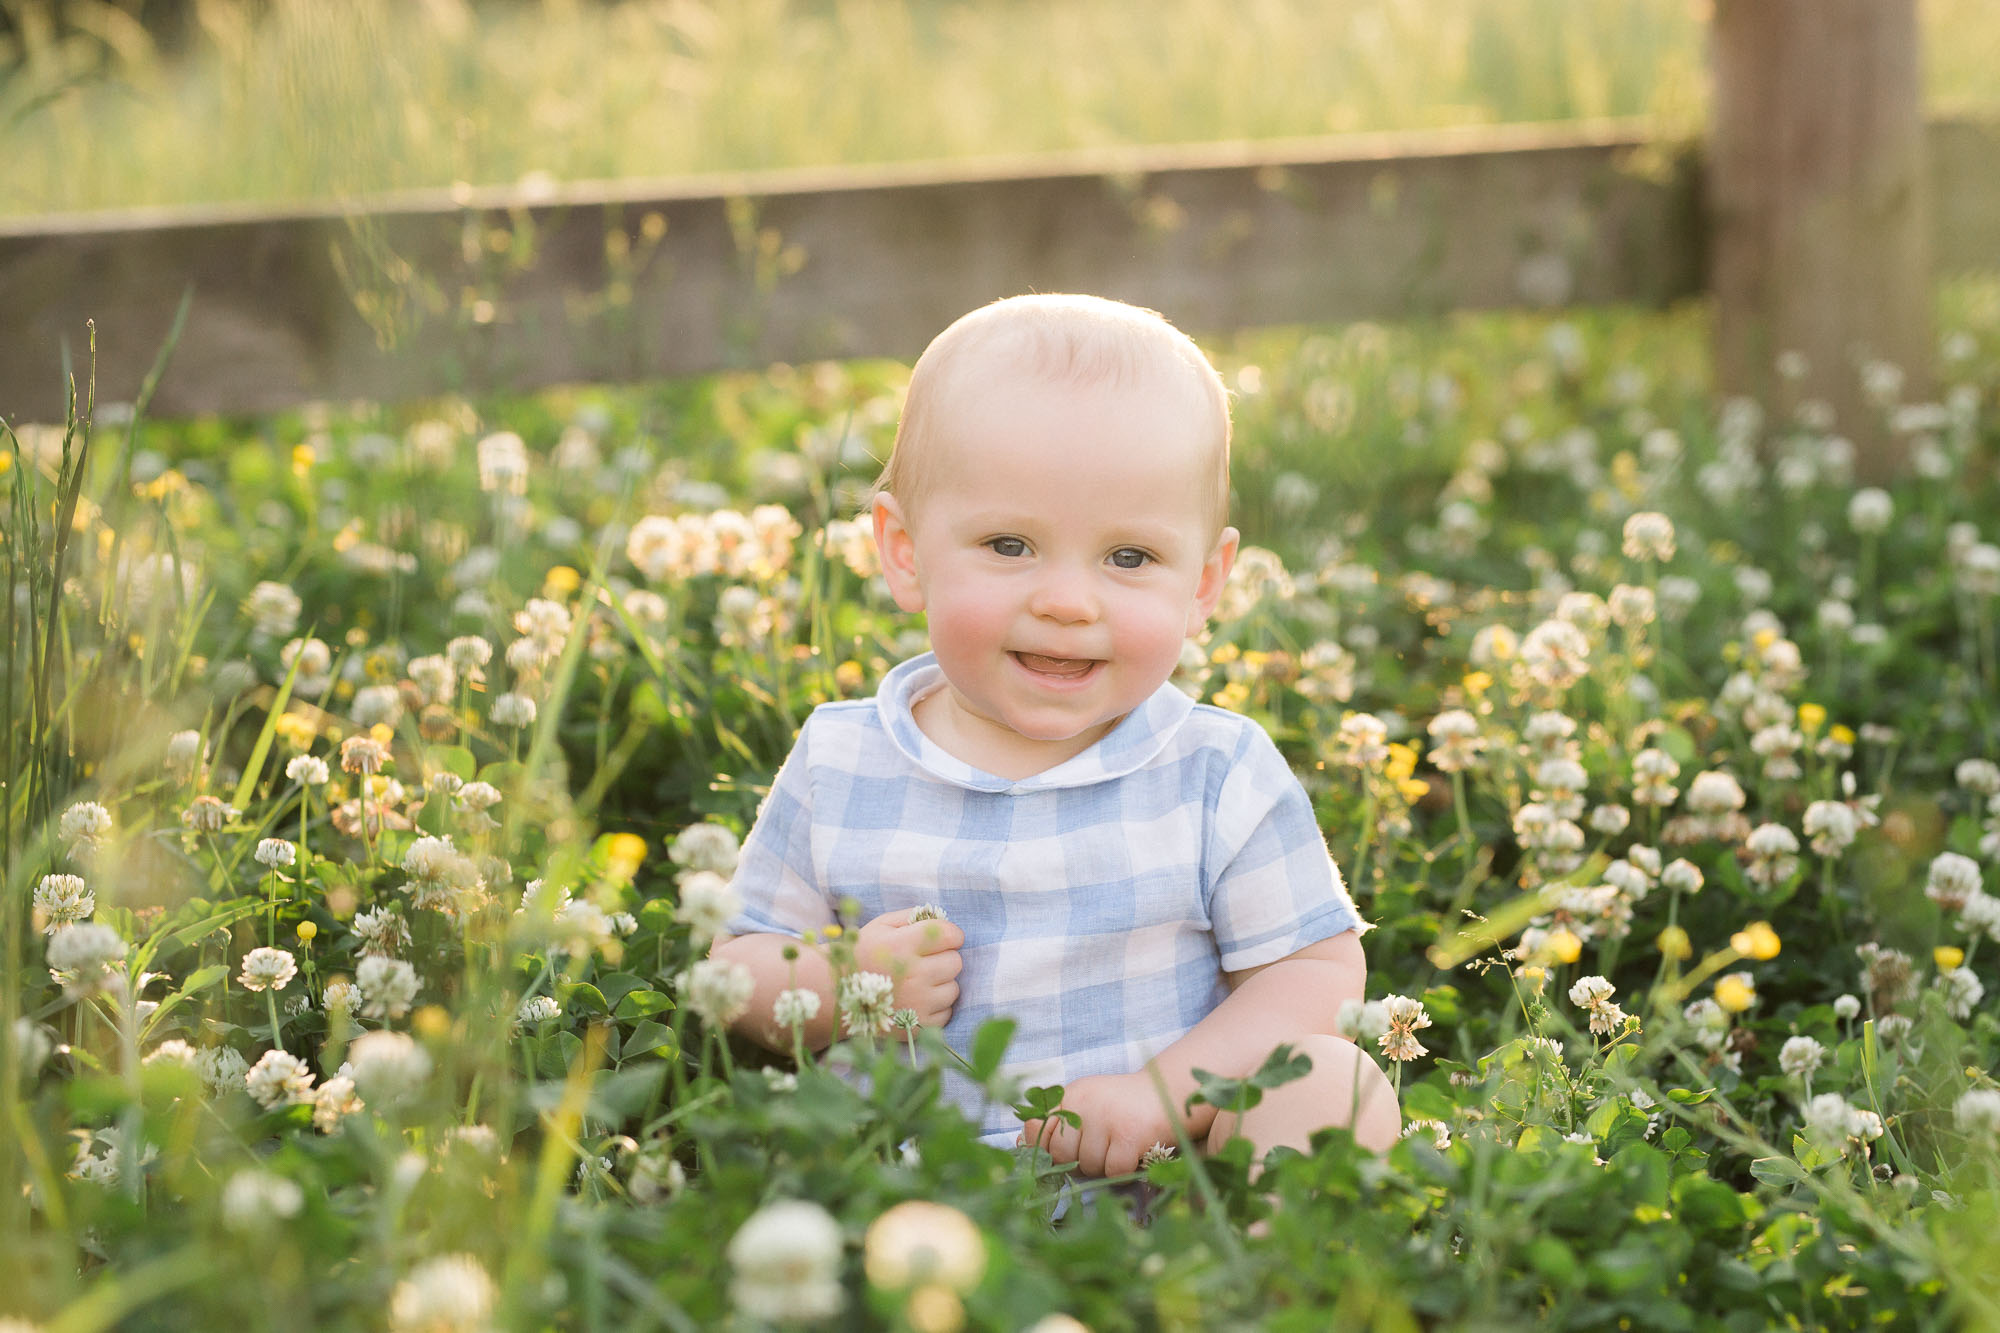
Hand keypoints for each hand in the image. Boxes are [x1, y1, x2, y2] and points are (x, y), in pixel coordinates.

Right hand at [852, 908, 963, 1027]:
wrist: (835, 994)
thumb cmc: (862, 953)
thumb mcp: (881, 926)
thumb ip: (912, 916)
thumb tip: (943, 919)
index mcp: (903, 945)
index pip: (950, 935)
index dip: (950, 934)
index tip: (942, 938)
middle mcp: (913, 974)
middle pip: (955, 962)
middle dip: (944, 958)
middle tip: (924, 961)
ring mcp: (917, 1002)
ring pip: (953, 988)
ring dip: (941, 984)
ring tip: (918, 982)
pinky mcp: (917, 1025)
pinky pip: (946, 1012)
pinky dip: (935, 1007)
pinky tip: (916, 1000)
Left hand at [1018, 1072, 1178, 1176]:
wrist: (1168, 1092)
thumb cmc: (1122, 1106)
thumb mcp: (1086, 1103)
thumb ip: (1055, 1123)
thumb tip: (1020, 1145)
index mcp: (1069, 1094)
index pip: (1034, 1126)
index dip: (1043, 1146)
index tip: (1063, 1149)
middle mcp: (1083, 1102)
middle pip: (1060, 1155)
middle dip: (1079, 1161)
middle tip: (1101, 1148)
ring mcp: (1106, 1117)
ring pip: (1089, 1166)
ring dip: (1104, 1167)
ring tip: (1120, 1147)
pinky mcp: (1129, 1134)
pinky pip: (1113, 1172)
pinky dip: (1124, 1172)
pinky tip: (1133, 1155)